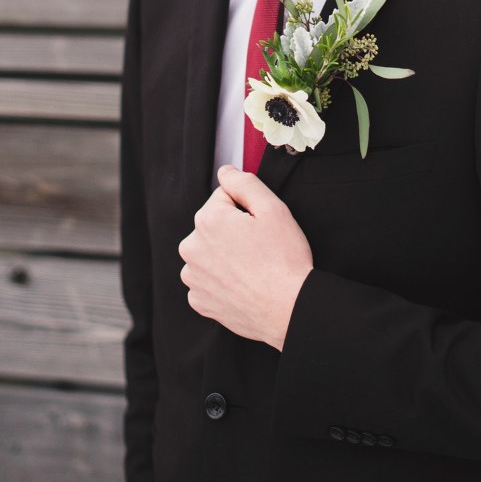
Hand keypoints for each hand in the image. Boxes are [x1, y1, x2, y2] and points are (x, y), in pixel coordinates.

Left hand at [178, 166, 313, 350]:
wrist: (289, 309)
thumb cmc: (284, 259)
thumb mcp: (273, 208)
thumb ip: (244, 183)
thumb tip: (225, 172)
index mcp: (207, 220)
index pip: (224, 197)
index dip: (247, 208)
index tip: (260, 226)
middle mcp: (192, 248)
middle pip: (213, 225)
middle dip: (233, 231)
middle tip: (259, 248)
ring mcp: (193, 278)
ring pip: (209, 253)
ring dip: (225, 255)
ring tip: (252, 268)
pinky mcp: (199, 301)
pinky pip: (207, 280)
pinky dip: (222, 281)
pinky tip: (242, 285)